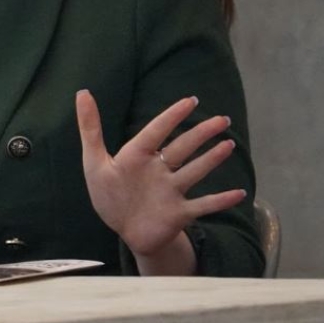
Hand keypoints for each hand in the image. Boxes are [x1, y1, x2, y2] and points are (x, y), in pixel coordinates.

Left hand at [75, 89, 246, 261]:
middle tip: (222, 119)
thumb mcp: (94, 161)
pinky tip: (240, 193)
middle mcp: (159, 170)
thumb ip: (90, 128)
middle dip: (201, 133)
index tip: (191, 100)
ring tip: (229, 144)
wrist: (125, 230)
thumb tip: (83, 92)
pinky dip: (220, 200)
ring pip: (195, 171)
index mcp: (138, 156)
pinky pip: (203, 206)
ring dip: (212, 159)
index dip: (172, 116)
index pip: (157, 131)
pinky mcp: (179, 213)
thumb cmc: (110, 194)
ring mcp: (171, 191)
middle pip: (182, 148)